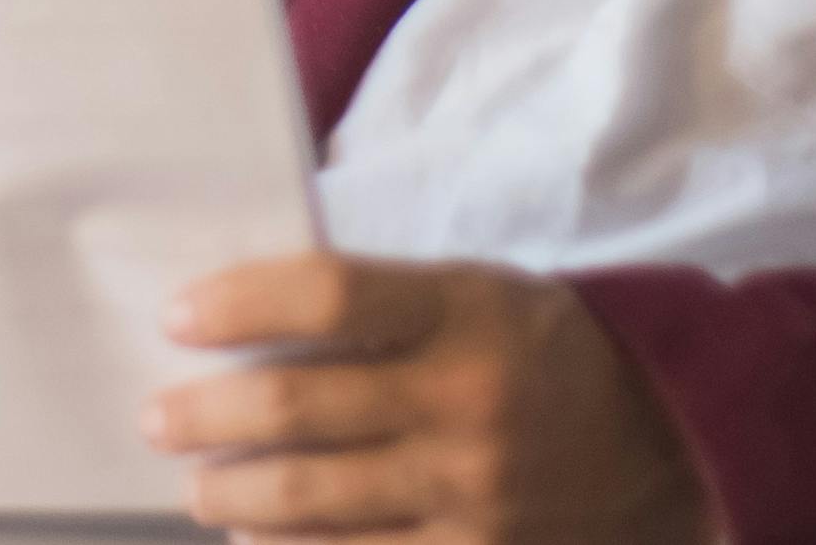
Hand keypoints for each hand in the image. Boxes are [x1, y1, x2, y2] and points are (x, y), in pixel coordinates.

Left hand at [152, 253, 716, 543]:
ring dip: (229, 496)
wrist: (656, 456)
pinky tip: (257, 540)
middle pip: (298, 409)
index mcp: (465, 311)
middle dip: (204, 416)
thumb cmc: (528, 356)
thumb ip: (374, 303)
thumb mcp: (472, 295)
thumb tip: (234, 316)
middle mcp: (469, 405)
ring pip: (309, 502)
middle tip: (159, 418)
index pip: (327, 296)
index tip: (176, 317)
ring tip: (199, 486)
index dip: (238, 304)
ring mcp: (476, 496)